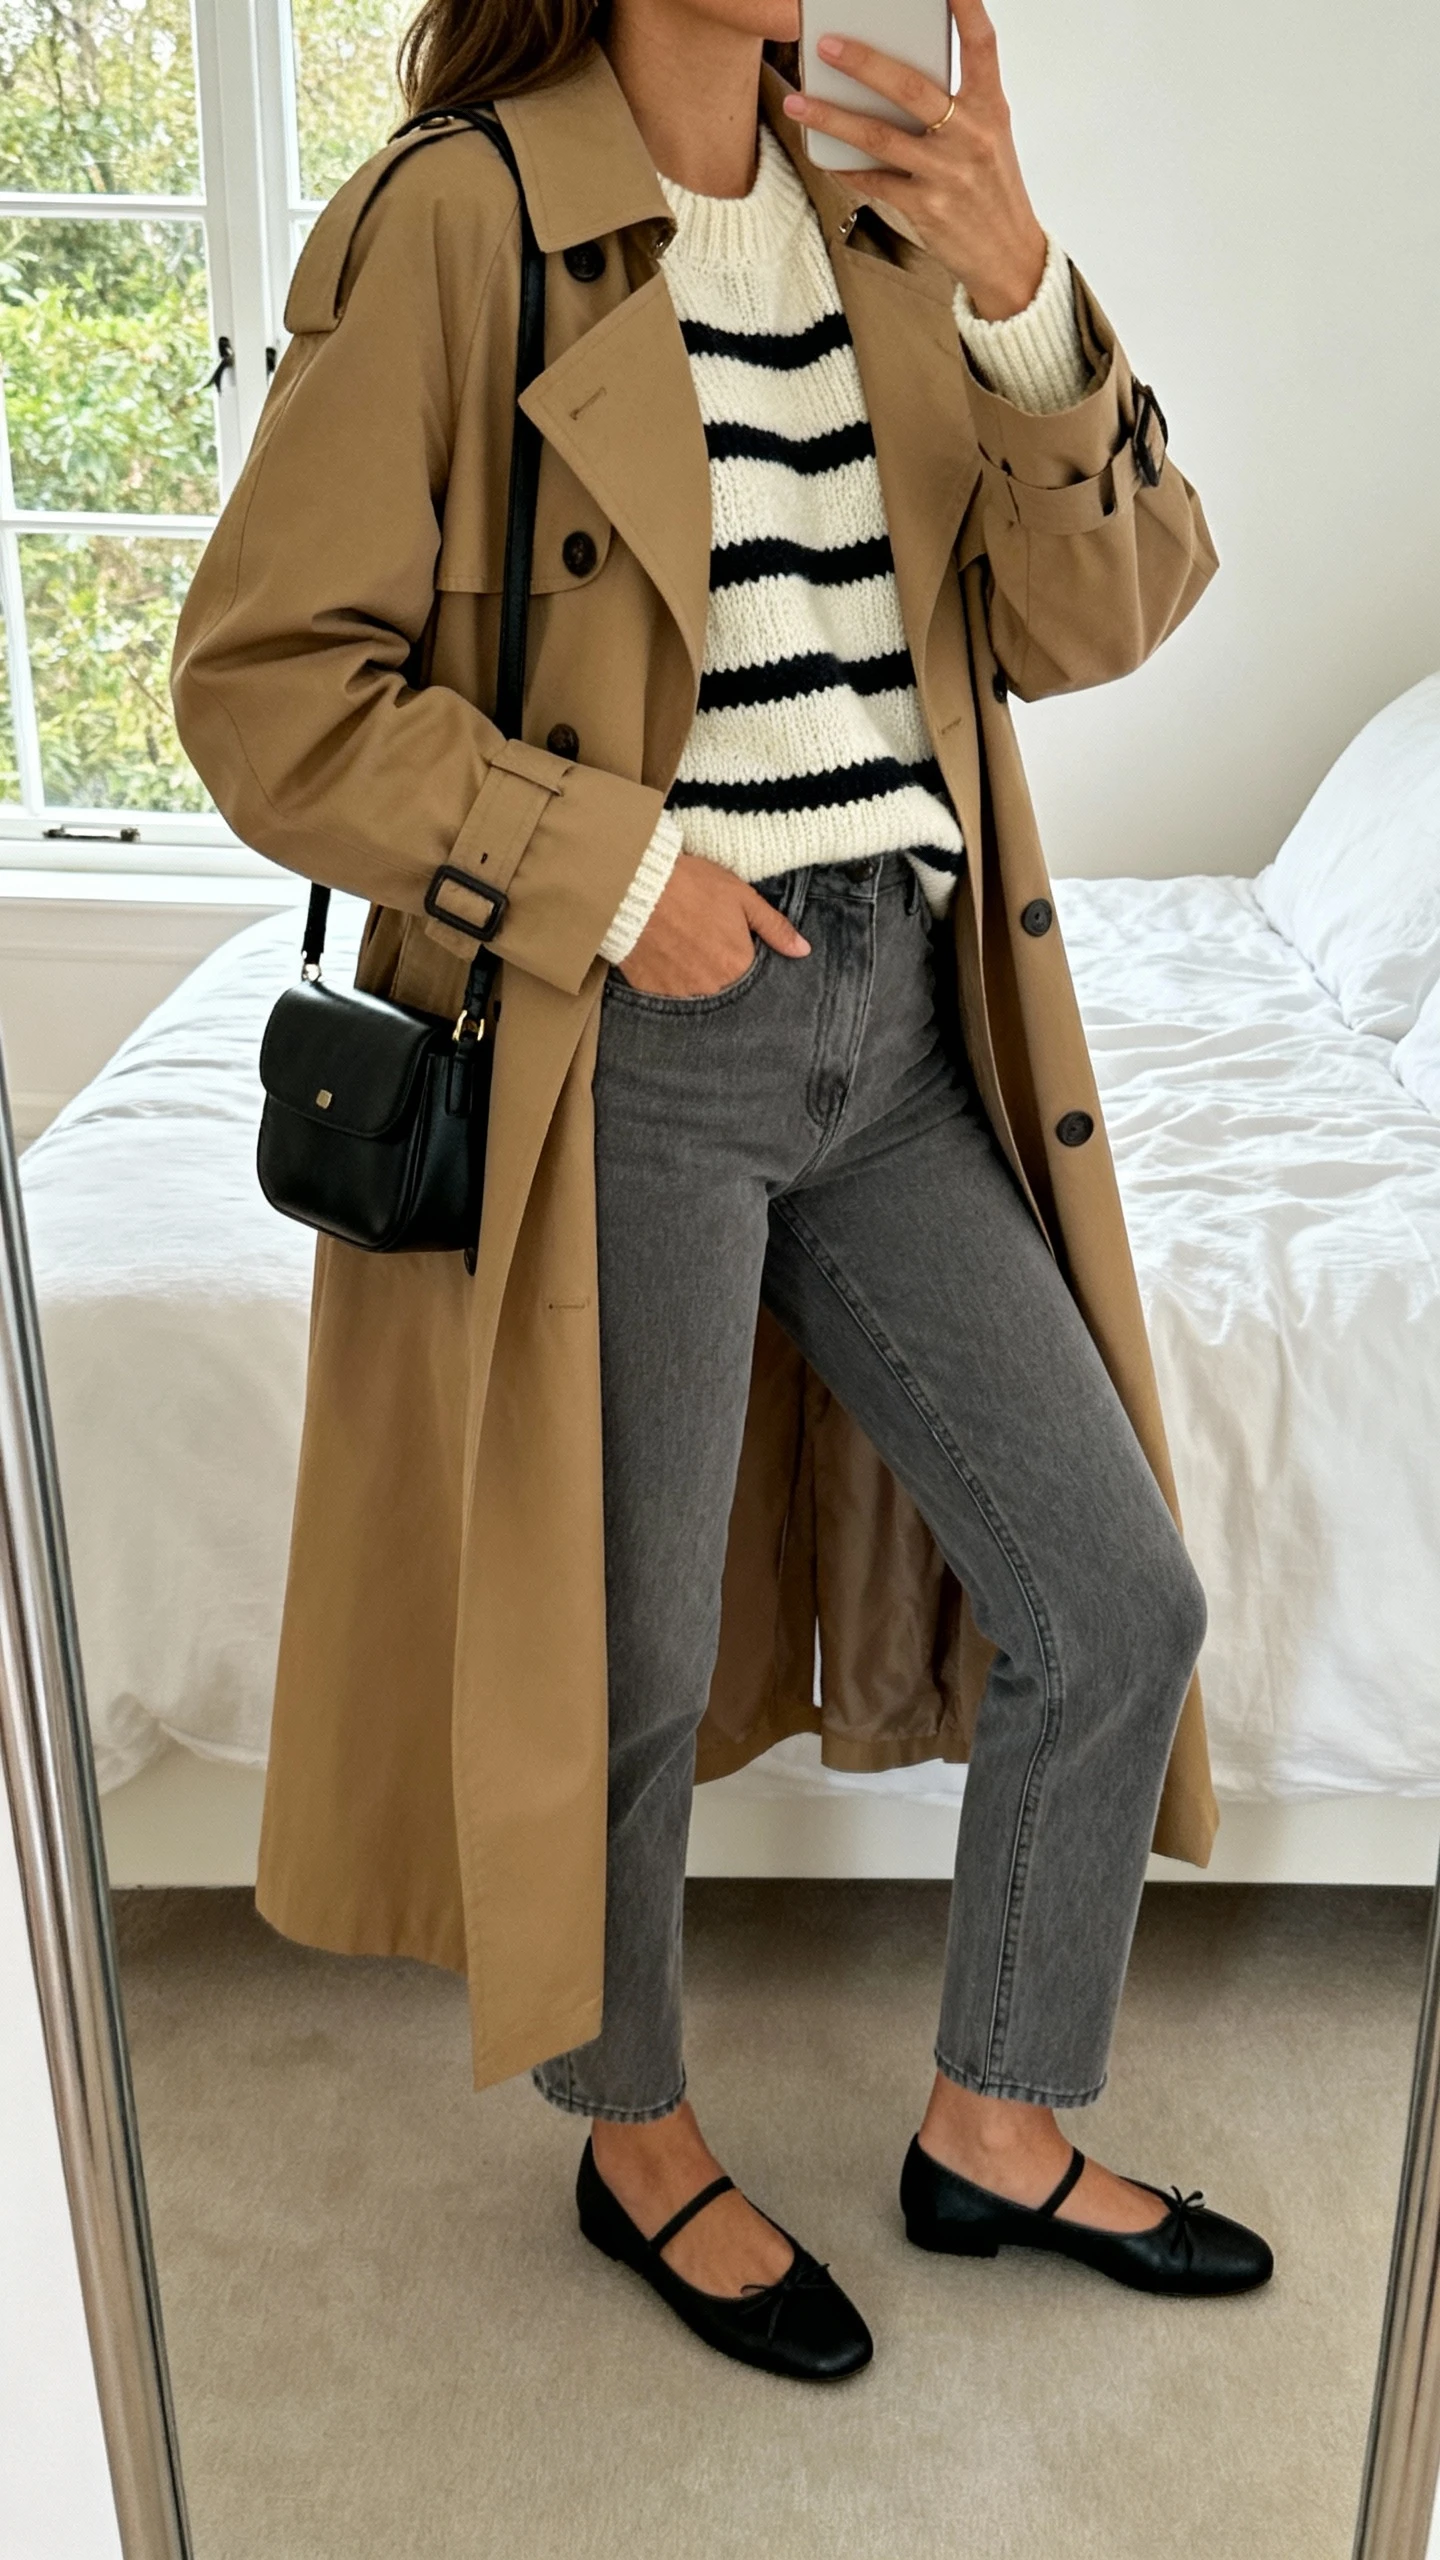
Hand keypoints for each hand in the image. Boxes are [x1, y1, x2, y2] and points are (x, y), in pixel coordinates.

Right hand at [619, 852, 810, 994]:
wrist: (634, 886)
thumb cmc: (692, 886)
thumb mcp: (742, 897)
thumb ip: (774, 927)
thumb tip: (802, 950)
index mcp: (739, 966)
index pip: (755, 980)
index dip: (746, 963)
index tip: (735, 948)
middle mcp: (712, 988)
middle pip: (727, 991)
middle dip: (723, 974)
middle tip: (708, 948)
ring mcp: (681, 994)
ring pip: (699, 997)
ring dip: (699, 981)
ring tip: (688, 953)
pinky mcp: (653, 993)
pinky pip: (670, 998)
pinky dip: (673, 983)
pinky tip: (669, 961)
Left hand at [782, 0, 1047, 319]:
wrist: (1008, 256)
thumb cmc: (991, 188)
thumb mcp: (988, 136)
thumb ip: (954, 103)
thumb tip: (893, 75)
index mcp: (992, 107)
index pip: (981, 43)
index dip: (965, 6)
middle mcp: (971, 135)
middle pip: (910, 88)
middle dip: (863, 63)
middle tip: (826, 45)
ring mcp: (947, 173)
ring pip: (879, 137)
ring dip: (832, 117)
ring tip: (798, 101)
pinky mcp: (927, 208)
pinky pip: (875, 180)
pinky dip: (845, 166)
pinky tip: (821, 151)